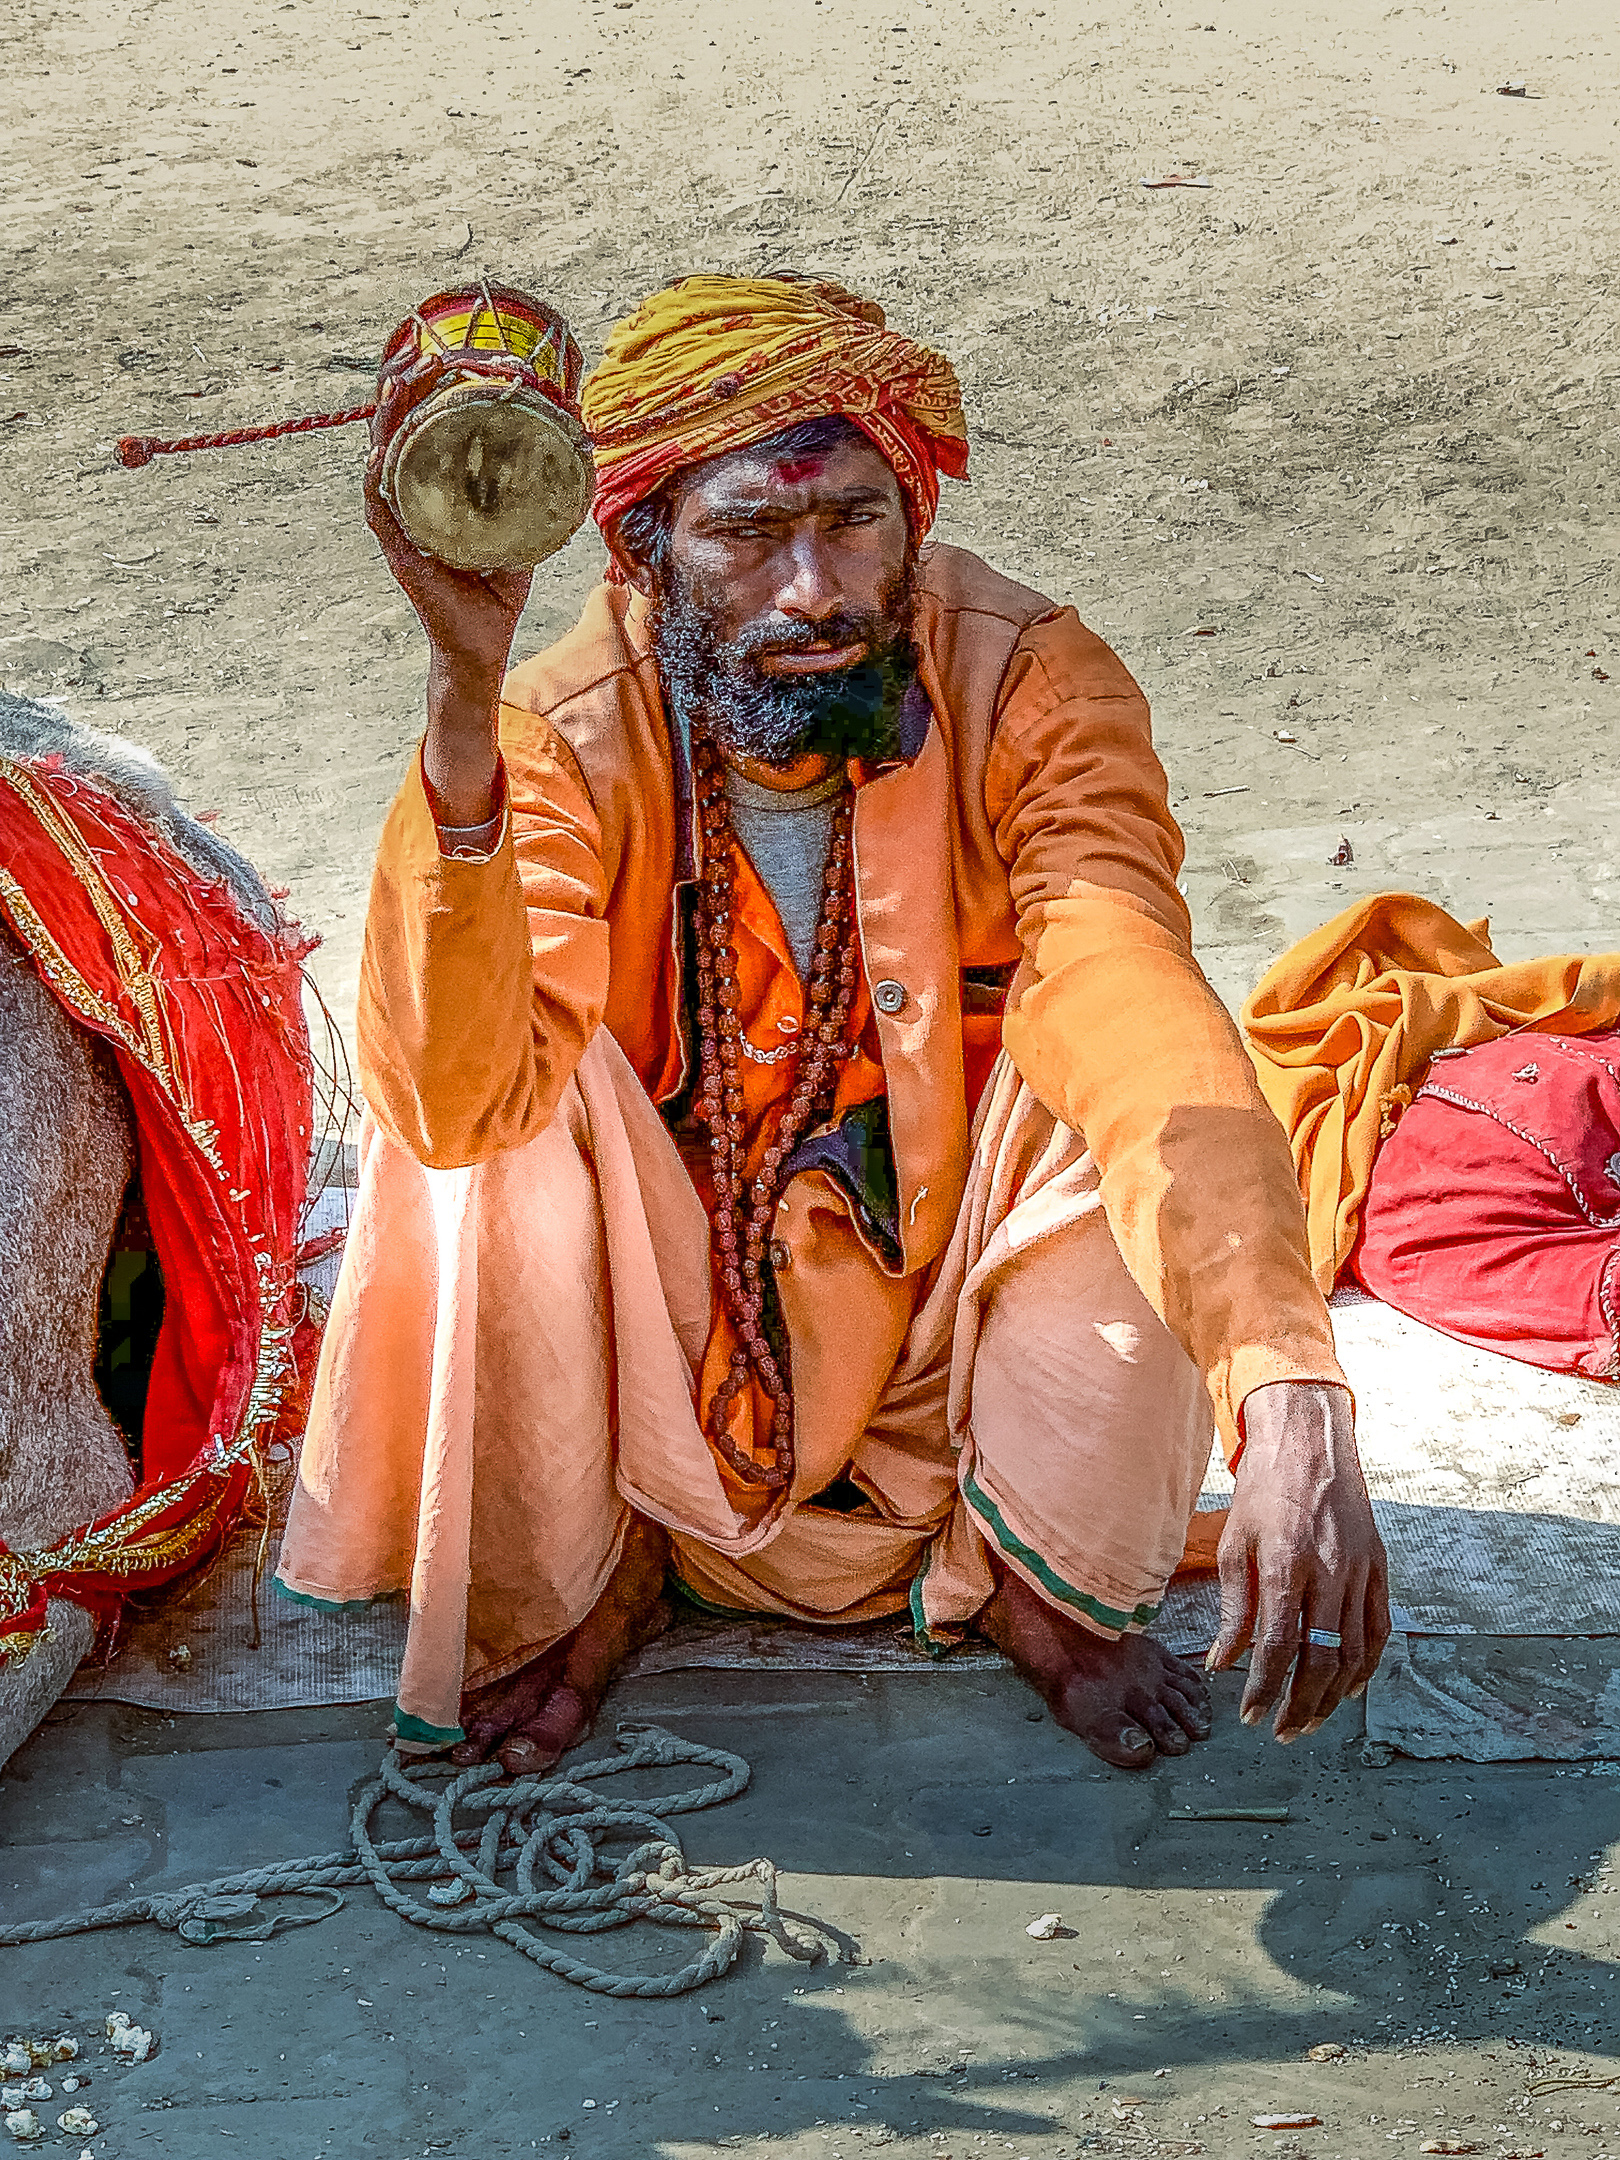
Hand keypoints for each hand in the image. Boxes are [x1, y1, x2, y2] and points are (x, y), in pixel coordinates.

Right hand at [363, 355, 533, 823]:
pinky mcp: (400, 551)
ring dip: (390, 417)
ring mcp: (400, 523)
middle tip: (422, 350)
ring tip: (401, 379)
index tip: (441, 347)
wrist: (482, 647)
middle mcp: (409, 498)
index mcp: (433, 488)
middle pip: (398, 428)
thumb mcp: (523, 530)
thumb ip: (539, 493)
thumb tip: (578, 449)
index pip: (422, 425)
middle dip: (406, 386)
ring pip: (384, 456)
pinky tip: (384, 447)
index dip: (426, 385)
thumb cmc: (496, 589)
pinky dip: (381, 475)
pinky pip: (382, 505)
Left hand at [1207, 1380, 1388, 1741]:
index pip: (1279, 1644)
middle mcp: (1330, 1570)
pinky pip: (1378, 1629)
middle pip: (1322, 1658)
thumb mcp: (1235, 1542)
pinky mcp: (1380, 1567)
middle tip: (1282, 1731)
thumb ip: (1233, 1607)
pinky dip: (1365, 1665)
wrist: (1310, 1439)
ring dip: (1333, 1695)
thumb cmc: (1264, 1488)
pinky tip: (1347, 1688)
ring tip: (1309, 1720)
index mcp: (1286, 1562)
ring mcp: (1361, 1570)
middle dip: (1301, 1704)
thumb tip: (1221, 1662)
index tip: (1249, 1714)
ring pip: (1355, 1651)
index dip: (1265, 1687)